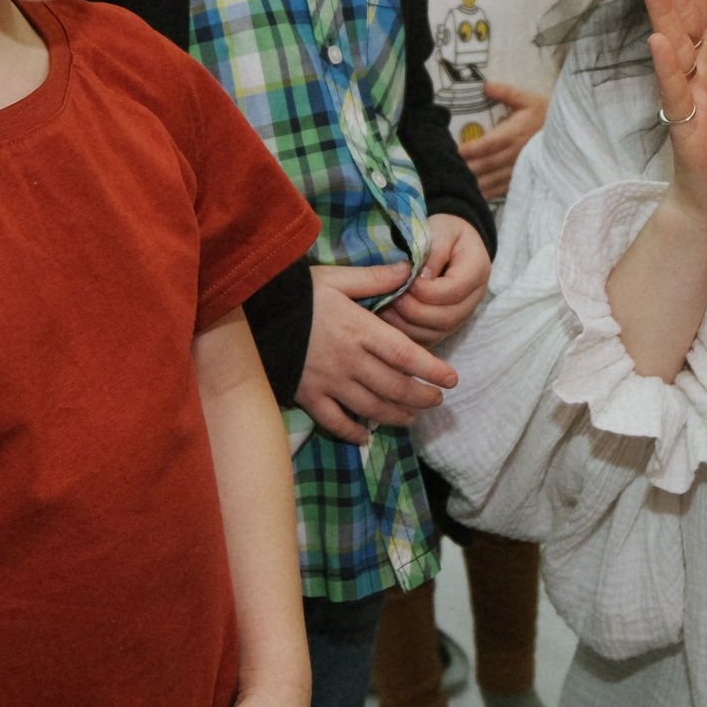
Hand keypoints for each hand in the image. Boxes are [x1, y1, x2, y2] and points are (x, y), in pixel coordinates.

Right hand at [295, 262, 458, 444]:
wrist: (253, 313)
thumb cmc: (298, 293)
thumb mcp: (337, 278)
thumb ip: (374, 278)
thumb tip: (409, 270)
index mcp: (359, 330)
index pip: (405, 355)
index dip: (431, 369)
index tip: (452, 380)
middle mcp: (349, 360)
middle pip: (394, 386)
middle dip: (420, 397)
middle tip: (436, 401)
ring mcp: (328, 382)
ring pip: (370, 407)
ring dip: (395, 415)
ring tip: (411, 417)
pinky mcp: (307, 395)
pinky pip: (334, 421)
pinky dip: (351, 432)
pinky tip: (365, 436)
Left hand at [380, 212, 489, 343]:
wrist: (452, 243)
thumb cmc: (445, 233)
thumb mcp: (441, 229)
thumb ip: (433, 251)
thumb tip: (418, 278)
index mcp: (477, 271)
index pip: (454, 291)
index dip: (426, 290)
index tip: (404, 278)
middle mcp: (473, 300)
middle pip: (446, 318)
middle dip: (413, 309)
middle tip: (389, 295)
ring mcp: (460, 317)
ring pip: (435, 333)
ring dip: (405, 324)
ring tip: (384, 306)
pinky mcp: (444, 328)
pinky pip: (425, 340)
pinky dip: (404, 334)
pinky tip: (386, 320)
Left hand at [457, 81, 547, 199]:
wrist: (570, 137)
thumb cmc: (547, 116)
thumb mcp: (529, 100)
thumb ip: (508, 93)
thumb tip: (486, 84)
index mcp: (514, 134)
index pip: (489, 144)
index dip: (472, 148)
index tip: (456, 150)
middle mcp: (515, 155)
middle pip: (487, 164)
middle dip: (468, 167)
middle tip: (448, 169)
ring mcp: (519, 170)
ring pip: (493, 179)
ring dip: (475, 183)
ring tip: (458, 184)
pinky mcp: (523, 179)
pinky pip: (503, 189)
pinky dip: (488, 192)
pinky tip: (475, 195)